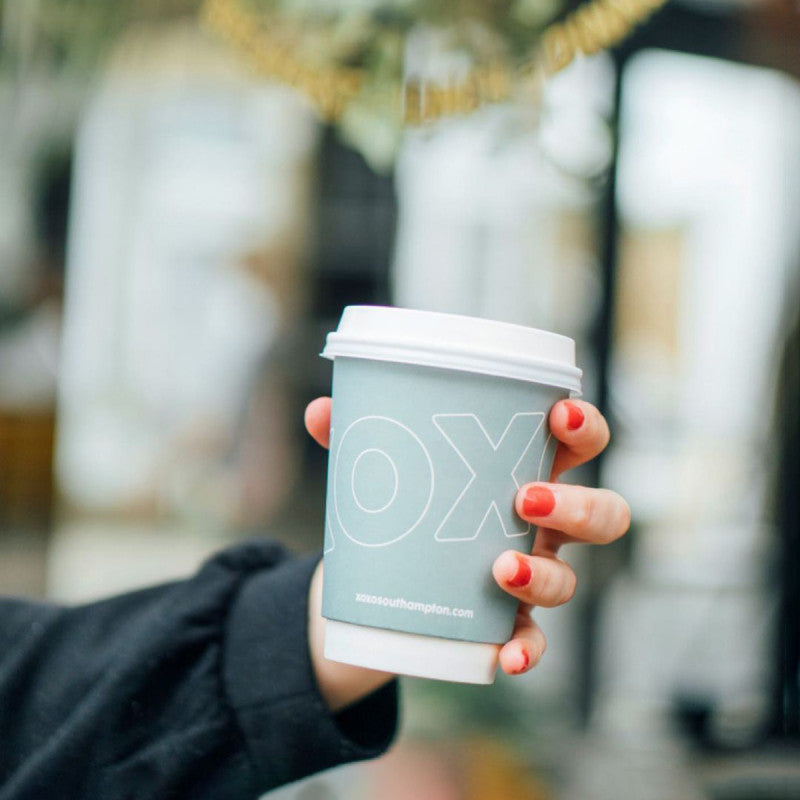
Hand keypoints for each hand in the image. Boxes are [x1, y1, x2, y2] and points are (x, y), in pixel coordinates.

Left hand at [304, 396, 628, 707]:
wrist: (383, 580)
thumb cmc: (406, 504)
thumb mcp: (385, 468)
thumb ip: (354, 436)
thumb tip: (320, 411)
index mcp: (522, 470)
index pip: (579, 443)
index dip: (585, 426)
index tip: (559, 412)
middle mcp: (540, 524)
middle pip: (602, 515)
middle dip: (578, 505)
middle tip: (525, 498)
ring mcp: (530, 574)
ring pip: (570, 579)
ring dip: (544, 575)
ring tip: (499, 569)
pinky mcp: (505, 621)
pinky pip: (533, 641)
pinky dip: (526, 650)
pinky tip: (505, 657)